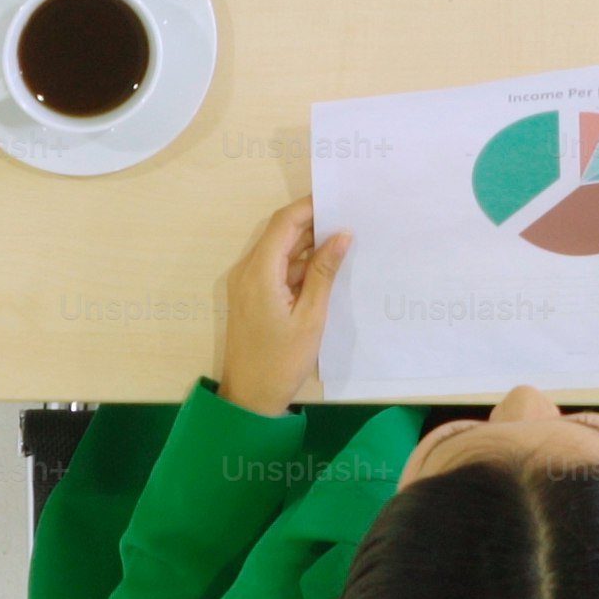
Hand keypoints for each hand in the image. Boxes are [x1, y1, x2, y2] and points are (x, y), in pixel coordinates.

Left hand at [219, 197, 350, 415]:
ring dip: (308, 243)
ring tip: (345, 238)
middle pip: (280, 232)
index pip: (284, 223)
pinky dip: (301, 264)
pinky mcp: (253, 296)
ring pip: (280, 249)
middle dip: (313, 222)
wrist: (249, 399)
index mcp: (259, 273)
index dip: (310, 206)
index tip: (341, 198)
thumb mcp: (311, 316)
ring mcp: (248, 284)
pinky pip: (277, 268)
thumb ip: (325, 272)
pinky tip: (328, 267)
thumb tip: (342, 234)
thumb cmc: (281, 361)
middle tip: (350, 216)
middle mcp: (247, 271)